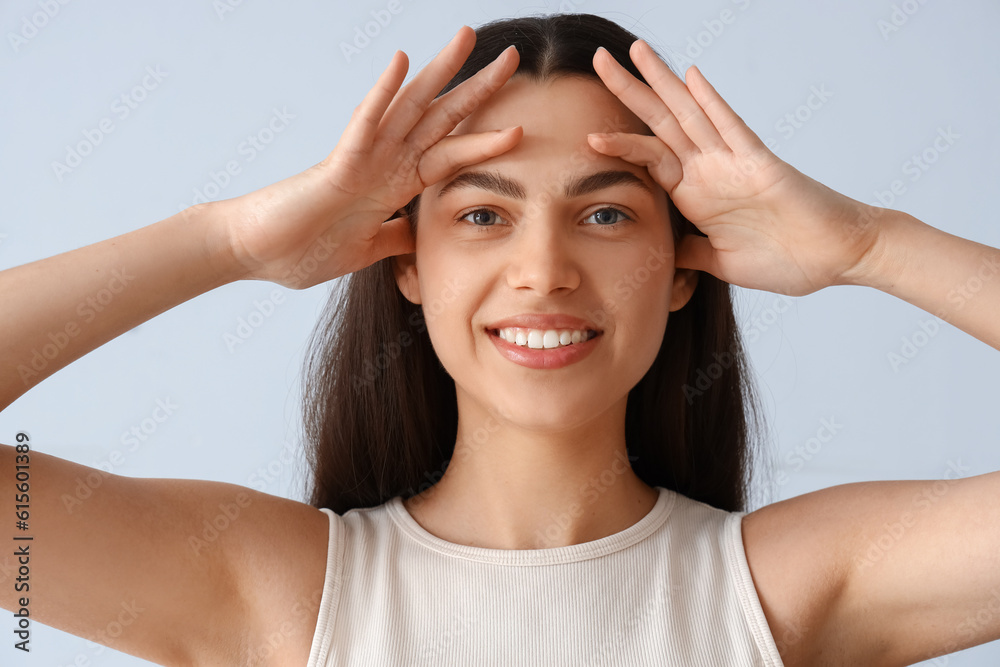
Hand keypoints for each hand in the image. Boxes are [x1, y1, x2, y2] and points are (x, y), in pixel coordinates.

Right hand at [215, 26, 522, 288]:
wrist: (256, 254)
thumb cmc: (302, 248)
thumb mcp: (368, 248)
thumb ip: (396, 235)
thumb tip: (419, 231)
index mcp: (394, 184)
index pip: (449, 153)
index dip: (484, 137)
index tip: (519, 124)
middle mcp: (384, 163)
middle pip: (439, 118)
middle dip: (477, 88)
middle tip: (512, 57)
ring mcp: (362, 159)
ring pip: (409, 108)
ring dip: (439, 73)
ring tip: (467, 39)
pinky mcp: (337, 165)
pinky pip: (364, 124)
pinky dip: (382, 94)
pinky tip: (401, 63)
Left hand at [589, 40, 882, 296]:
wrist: (838, 257)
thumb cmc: (787, 258)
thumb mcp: (722, 261)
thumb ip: (692, 252)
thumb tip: (666, 254)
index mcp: (697, 194)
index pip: (650, 158)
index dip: (620, 142)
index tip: (589, 133)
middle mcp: (711, 171)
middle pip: (661, 123)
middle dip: (630, 92)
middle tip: (599, 60)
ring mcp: (734, 164)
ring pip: (690, 115)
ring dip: (663, 83)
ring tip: (636, 51)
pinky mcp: (761, 166)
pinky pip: (732, 129)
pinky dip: (712, 104)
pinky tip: (692, 78)